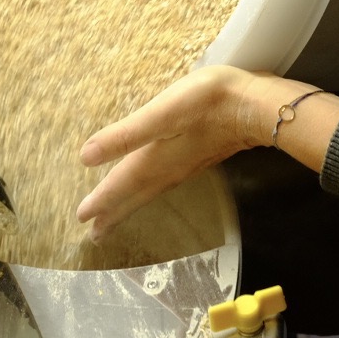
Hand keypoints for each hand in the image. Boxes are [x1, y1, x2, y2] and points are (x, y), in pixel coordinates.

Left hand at [75, 66, 282, 240]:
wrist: (257, 107)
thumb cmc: (209, 103)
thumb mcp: (164, 112)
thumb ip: (126, 135)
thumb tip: (85, 157)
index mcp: (154, 160)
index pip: (120, 185)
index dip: (100, 201)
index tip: (81, 219)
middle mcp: (168, 170)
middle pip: (135, 196)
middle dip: (114, 213)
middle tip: (95, 234)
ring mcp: (185, 166)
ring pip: (150, 192)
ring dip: (131, 205)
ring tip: (116, 218)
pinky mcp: (198, 157)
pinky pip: (164, 183)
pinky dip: (149, 191)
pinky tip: (152, 185)